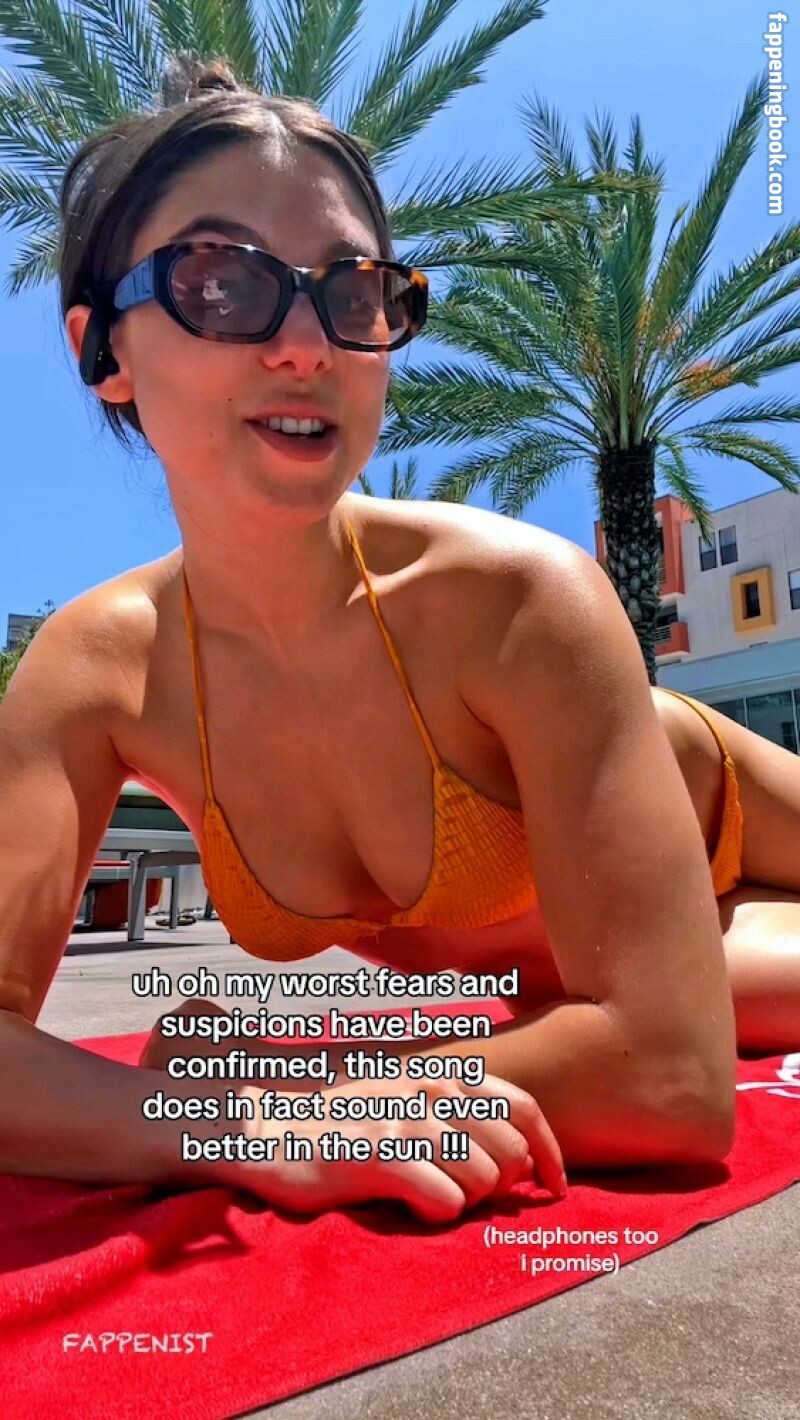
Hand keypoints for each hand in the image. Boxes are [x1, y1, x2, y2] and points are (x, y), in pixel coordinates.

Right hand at [231, 1062, 565, 1223]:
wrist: (273, 1128)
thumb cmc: (346, 1124)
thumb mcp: (407, 1099)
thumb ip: (458, 1112)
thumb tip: (520, 1158)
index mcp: (443, 1073)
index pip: (523, 1107)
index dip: (549, 1153)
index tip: (554, 1187)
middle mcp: (431, 1088)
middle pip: (510, 1153)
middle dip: (499, 1187)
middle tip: (463, 1196)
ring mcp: (407, 1118)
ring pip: (483, 1181)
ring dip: (464, 1203)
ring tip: (427, 1197)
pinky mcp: (382, 1155)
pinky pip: (446, 1202)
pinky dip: (436, 1215)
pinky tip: (409, 1206)